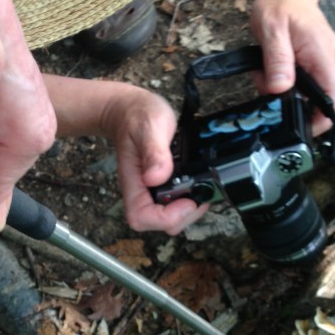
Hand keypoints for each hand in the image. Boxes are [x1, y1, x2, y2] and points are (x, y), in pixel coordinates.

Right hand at [102, 88, 209, 234]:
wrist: (131, 110)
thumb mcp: (150, 126)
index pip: (141, 218)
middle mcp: (142, 191)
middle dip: (185, 215)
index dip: (166, 216)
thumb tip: (155, 178)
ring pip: (171, 218)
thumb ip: (153, 151)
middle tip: (202, 193)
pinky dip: (193, 198)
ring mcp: (152, 191)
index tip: (187, 199)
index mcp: (133, 182)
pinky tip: (199, 181)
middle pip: (160, 224)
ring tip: (203, 186)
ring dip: (191, 208)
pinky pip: (178, 204)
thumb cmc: (137, 116)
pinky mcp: (164, 187)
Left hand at [248, 0, 334, 133]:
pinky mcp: (319, 62)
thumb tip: (280, 88)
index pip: (334, 95)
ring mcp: (327, 61)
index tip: (305, 128)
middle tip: (267, 85)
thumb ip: (277, 60)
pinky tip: (274, 69)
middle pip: (320, 97)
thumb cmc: (280, 7)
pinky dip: (287, 81)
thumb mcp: (271, 30)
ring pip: (309, 91)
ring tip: (267, 70)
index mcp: (323, 53)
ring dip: (286, 90)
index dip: (323, 117)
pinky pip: (306, 82)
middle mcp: (332, 59)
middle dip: (293, 100)